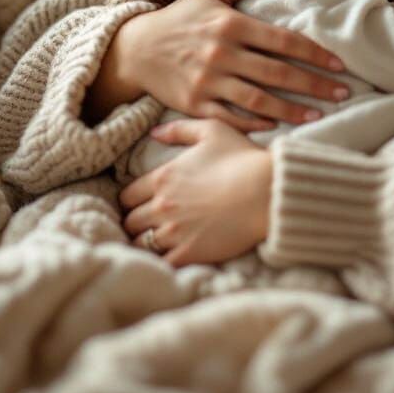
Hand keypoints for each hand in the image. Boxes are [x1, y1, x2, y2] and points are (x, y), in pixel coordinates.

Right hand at [91, 0, 348, 126]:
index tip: (339, 63)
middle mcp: (221, 53)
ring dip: (292, 110)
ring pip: (259, 100)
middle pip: (278, 73)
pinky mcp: (195, 105)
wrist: (135, 49)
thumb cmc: (180, 17)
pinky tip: (278, 125)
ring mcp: (207, 82)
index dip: (315, 53)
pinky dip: (256, 123)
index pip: (283, 40)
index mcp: (230, 24)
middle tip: (343, 93)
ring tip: (318, 115)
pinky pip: (232, 118)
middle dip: (315, 84)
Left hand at [120, 118, 271, 265]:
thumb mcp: (212, 130)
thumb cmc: (241, 158)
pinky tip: (170, 256)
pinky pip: (161, 263)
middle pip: (131, 222)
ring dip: (146, 242)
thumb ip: (179, 129)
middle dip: (137, 222)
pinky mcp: (189, 253)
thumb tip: (154, 132)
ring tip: (157, 242)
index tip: (141, 202)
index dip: (133, 199)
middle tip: (148, 223)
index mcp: (163, 178)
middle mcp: (162, 206)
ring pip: (141, 244)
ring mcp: (174, 232)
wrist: (266, 190)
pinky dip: (161, 261)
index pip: (127, 196)